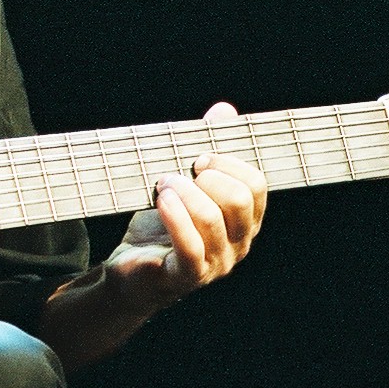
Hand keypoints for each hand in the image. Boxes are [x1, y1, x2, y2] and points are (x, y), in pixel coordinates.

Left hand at [102, 101, 267, 312]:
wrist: (131, 267)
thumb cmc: (163, 222)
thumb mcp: (186, 182)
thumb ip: (207, 149)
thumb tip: (224, 111)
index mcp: (243, 220)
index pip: (256, 185)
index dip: (229, 163)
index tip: (198, 157)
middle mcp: (237, 244)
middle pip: (240, 199)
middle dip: (207, 177)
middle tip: (178, 173)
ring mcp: (215, 264)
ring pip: (212, 219)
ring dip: (182, 192)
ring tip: (161, 184)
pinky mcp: (187, 276)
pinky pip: (189, 246)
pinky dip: (174, 217)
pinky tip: (161, 200)